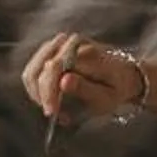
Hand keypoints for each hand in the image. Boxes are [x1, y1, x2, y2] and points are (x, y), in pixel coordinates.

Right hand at [21, 30, 147, 124]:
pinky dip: (37, 87)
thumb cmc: (116, 88)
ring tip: (53, 106)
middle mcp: (71, 42)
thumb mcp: (107, 96)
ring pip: (32, 69)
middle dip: (42, 95)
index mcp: (87, 53)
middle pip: (40, 69)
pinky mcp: (53, 47)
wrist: (124, 74)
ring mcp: (61, 42)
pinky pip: (34, 68)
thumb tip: (62, 81)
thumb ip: (85, 89)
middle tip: (55, 113)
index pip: (54, 69)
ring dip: (37, 92)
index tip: (52, 113)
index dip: (49, 94)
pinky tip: (50, 97)